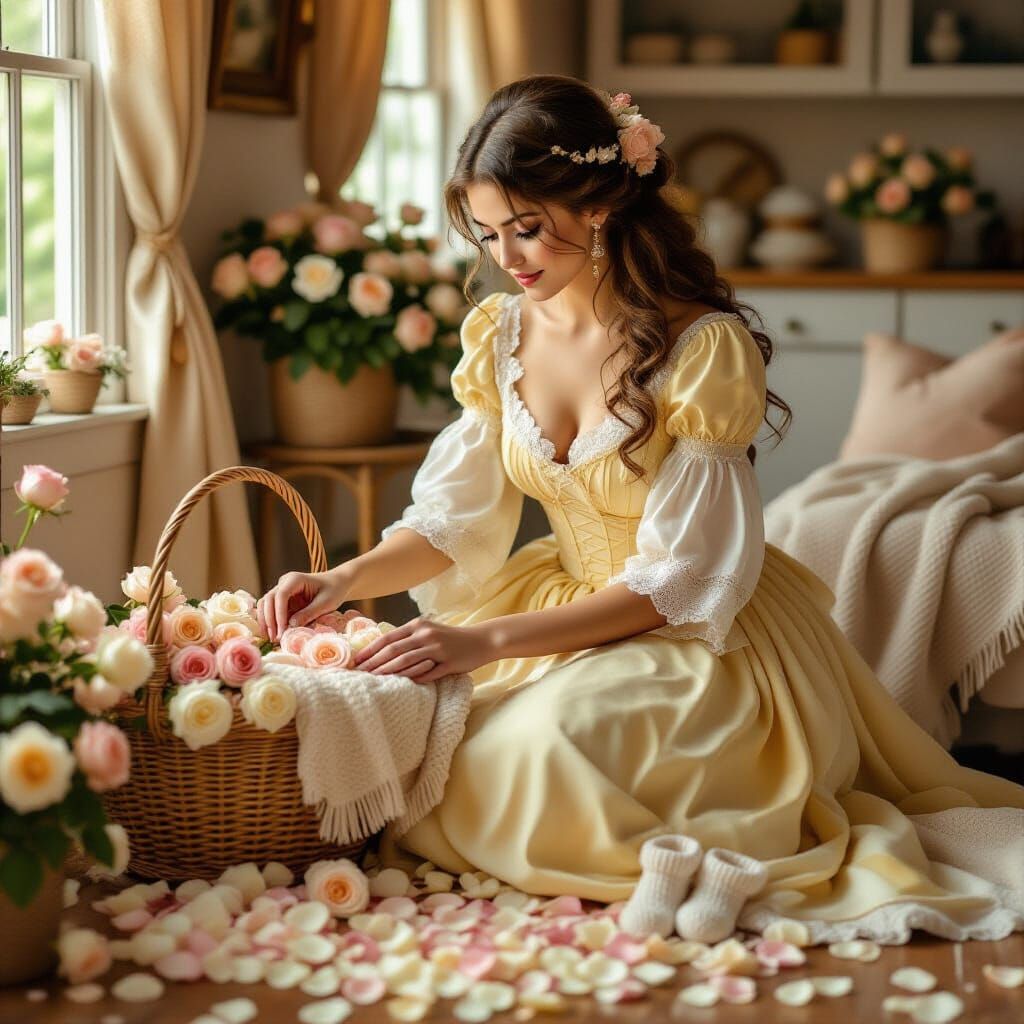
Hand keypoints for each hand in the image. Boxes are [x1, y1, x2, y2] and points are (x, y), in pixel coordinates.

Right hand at [256, 567, 352, 642]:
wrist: (337, 584)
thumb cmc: (334, 591)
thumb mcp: (326, 603)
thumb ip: (309, 613)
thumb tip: (291, 625)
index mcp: (295, 579)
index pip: (281, 595)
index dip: (279, 614)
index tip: (282, 631)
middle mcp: (285, 582)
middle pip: (269, 599)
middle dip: (270, 620)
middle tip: (275, 638)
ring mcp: (281, 590)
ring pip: (265, 604)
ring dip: (266, 621)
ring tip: (272, 638)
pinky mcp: (282, 599)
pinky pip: (270, 609)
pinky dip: (269, 621)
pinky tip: (272, 634)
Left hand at [352, 618, 495, 683]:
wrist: (481, 640)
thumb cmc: (451, 638)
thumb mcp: (429, 630)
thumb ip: (409, 637)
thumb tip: (384, 648)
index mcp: (418, 626)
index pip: (388, 638)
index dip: (370, 650)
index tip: (357, 660)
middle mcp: (426, 635)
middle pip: (394, 650)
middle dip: (374, 662)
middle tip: (359, 673)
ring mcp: (437, 649)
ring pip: (406, 662)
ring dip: (388, 672)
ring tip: (374, 680)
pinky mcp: (448, 663)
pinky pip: (426, 673)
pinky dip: (411, 679)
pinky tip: (399, 686)